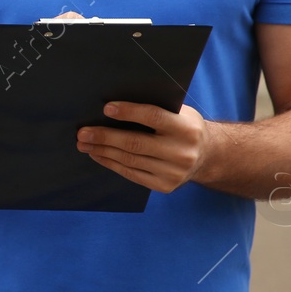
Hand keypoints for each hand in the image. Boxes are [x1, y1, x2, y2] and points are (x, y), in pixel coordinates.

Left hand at [76, 102, 208, 193]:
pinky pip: (131, 174)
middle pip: (135, 143)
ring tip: (84, 143)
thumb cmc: (184, 127)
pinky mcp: (165, 186)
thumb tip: (113, 105)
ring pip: (130, 160)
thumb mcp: (179, 113)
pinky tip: (98, 155)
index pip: (153, 117)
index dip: (129, 112)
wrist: (208, 156)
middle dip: (105, 137)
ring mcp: (173, 172)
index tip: (105, 108)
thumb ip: (156, 108)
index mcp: (186, 128)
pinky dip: (111, 163)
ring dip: (102, 151)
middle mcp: (181, 152)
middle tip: (82, 132)